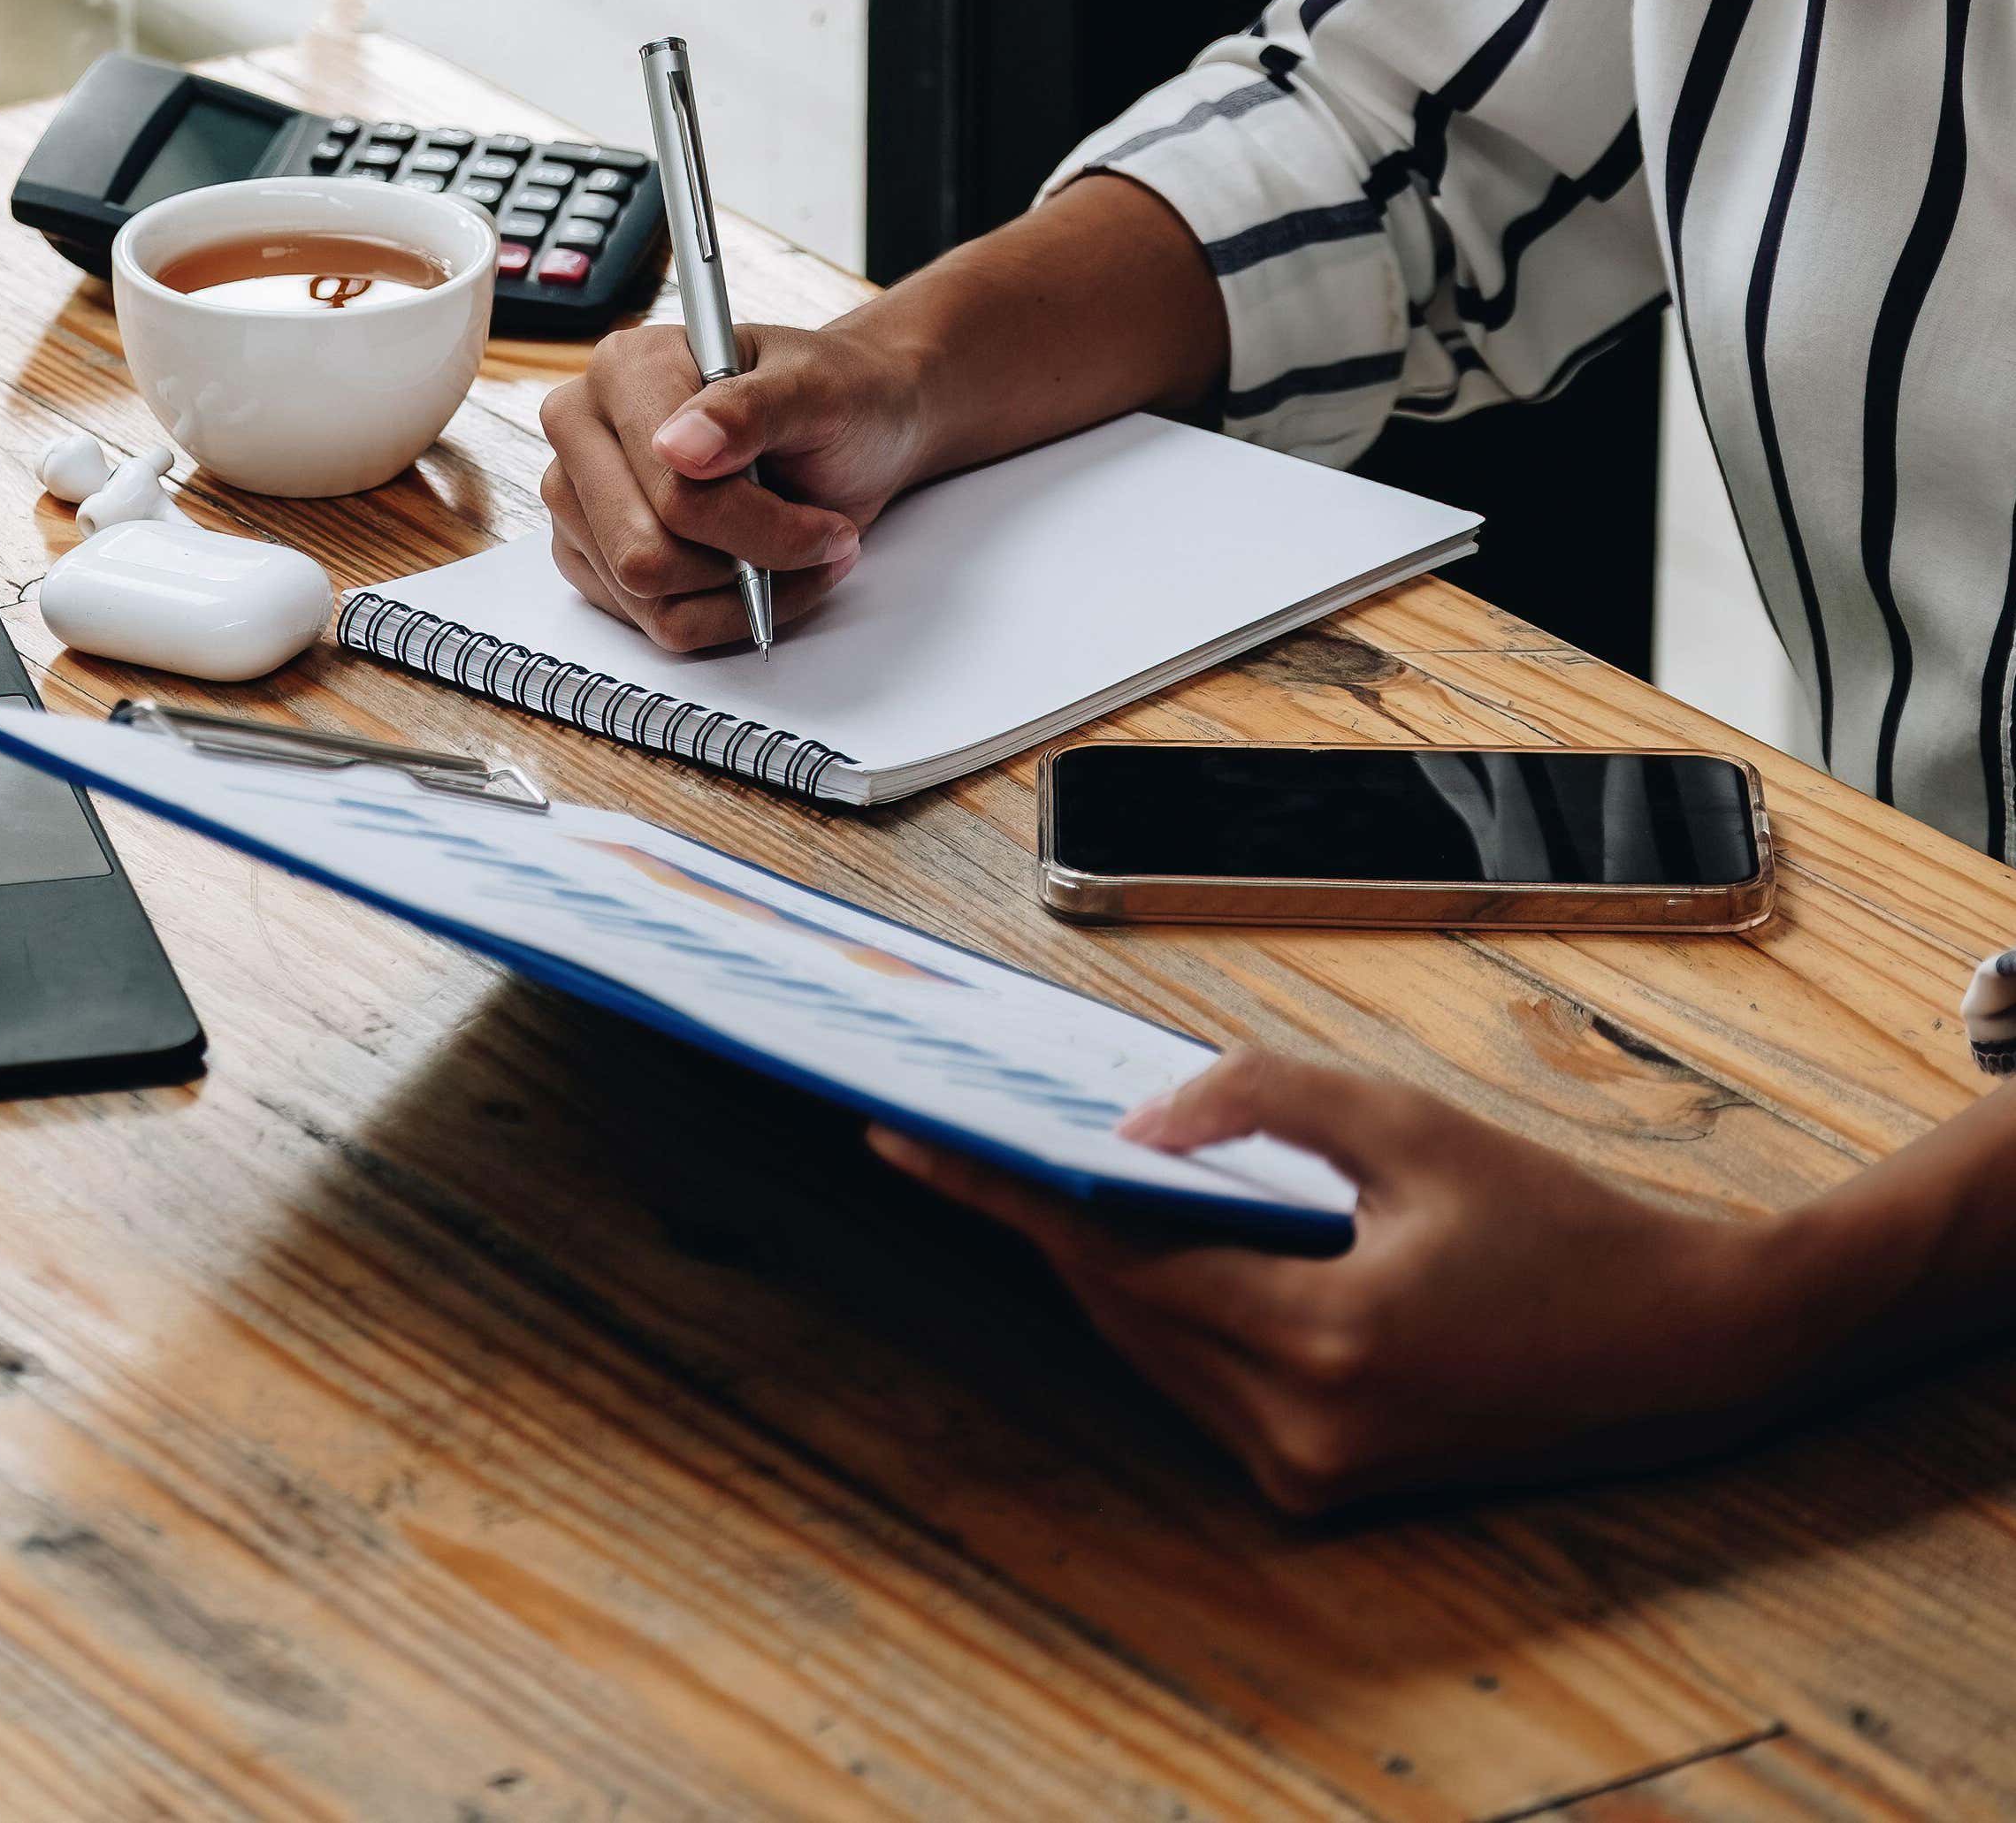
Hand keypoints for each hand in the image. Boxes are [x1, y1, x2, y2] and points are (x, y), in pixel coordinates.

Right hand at [538, 321, 926, 651]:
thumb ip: (748, 409)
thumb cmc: (835, 398)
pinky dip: (725, 615)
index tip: (829, 528)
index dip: (760, 526)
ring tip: (794, 553)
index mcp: (623, 369)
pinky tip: (762, 573)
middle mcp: (584, 430)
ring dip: (740, 594)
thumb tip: (678, 448)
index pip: (671, 492)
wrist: (850, 428)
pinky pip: (657, 622)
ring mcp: (580, 499)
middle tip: (816, 541)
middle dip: (744, 563)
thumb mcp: (816, 390)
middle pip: (643, 554)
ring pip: (648, 598)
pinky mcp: (592, 554)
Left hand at [869, 1051, 1818, 1510]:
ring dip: (1107, 1268)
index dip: (1002, 1191)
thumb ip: (1267, 1103)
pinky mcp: (1319, 1486)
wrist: (1682, 1348)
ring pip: (1150, 1350)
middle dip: (1049, 1218)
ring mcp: (1309, 1471)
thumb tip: (1138, 1122)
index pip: (1113, 1254)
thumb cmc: (1559, 1230)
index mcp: (1327, 1339)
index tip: (908, 1144)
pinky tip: (1156, 1244)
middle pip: (1119, 1306)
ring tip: (1057, 1175)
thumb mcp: (1411, 1130)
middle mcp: (1304, 1427)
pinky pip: (1201, 1383)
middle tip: (973, 1138)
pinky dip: (1171, 1313)